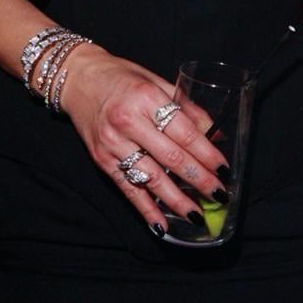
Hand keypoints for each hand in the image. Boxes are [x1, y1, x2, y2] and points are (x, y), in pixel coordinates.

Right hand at [58, 44, 228, 232]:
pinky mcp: (102, 160)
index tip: (224, 169)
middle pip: (171, 157)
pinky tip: (161, 224)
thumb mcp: (157, 82)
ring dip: (176, 199)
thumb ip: (187, 108)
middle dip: (198, 179)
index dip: (207, 153)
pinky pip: (127, 188)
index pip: (184, 133)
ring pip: (151, 178)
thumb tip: (215, 134)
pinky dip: (145, 209)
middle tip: (218, 194)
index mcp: (147, 98)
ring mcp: (113, 144)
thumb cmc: (122, 77)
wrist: (78, 79)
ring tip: (196, 214)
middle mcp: (128, 122)